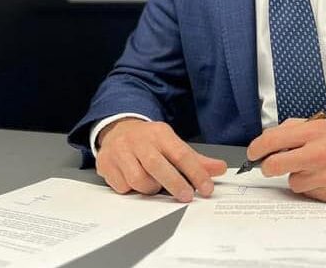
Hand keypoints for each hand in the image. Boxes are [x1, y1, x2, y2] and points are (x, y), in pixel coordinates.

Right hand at [96, 118, 226, 201]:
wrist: (118, 129)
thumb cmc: (149, 142)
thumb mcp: (172, 144)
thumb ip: (195, 159)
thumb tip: (219, 169)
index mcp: (160, 133)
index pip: (181, 154)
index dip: (196, 173)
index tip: (207, 188)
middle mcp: (139, 140)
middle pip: (158, 166)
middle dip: (175, 184)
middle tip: (187, 196)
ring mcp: (121, 151)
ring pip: (138, 179)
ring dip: (150, 188)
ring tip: (154, 185)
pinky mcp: (105, 163)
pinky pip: (121, 186)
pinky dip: (131, 190)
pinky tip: (134, 182)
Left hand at [247, 119, 325, 203]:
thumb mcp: (323, 124)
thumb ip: (295, 129)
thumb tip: (269, 140)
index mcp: (313, 131)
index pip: (271, 140)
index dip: (256, 149)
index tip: (253, 153)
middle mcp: (317, 153)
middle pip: (273, 166)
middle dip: (267, 167)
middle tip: (269, 166)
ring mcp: (323, 175)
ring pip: (291, 182)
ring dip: (296, 176)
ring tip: (313, 168)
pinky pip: (307, 192)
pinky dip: (310, 186)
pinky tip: (324, 177)